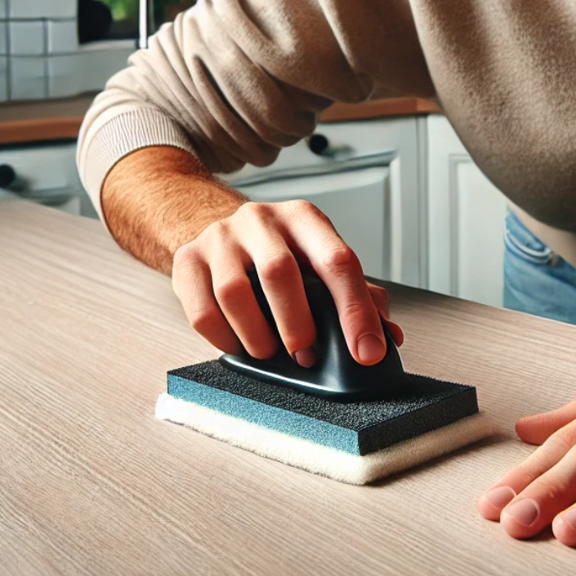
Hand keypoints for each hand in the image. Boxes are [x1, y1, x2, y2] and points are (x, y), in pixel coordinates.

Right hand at [170, 199, 403, 367]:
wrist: (217, 228)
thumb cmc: (281, 253)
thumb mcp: (320, 261)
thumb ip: (359, 297)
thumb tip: (389, 338)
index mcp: (306, 219)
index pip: (338, 261)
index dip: (355, 311)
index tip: (368, 352)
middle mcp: (262, 219)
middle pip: (280, 272)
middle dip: (298, 324)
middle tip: (308, 356)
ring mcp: (221, 236)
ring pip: (235, 292)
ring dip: (258, 335)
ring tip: (271, 352)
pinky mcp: (187, 258)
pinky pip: (201, 309)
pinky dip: (223, 339)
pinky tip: (239, 345)